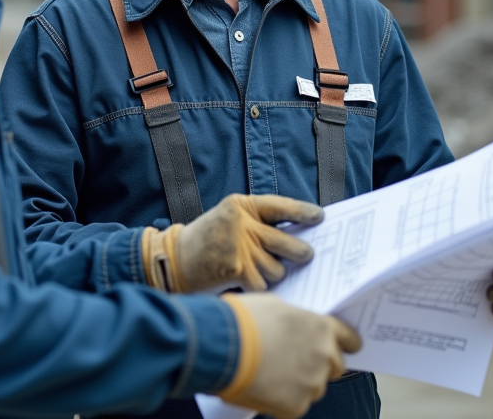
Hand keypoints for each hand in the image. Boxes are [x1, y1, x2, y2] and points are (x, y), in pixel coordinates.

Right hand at [143, 194, 322, 292]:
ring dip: (273, 274)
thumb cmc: (208, 240)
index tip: (320, 217)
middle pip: (288, 242)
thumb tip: (298, 235)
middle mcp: (242, 223)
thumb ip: (258, 223)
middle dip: (301, 252)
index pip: (281, 206)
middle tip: (306, 255)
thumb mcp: (230, 219)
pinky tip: (246, 282)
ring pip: (277, 268)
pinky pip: (263, 284)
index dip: (303, 212)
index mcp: (242, 205)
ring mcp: (240, 246)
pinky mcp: (237, 269)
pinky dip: (259, 287)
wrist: (173, 260)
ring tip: (258, 271)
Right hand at [217, 293, 360, 418]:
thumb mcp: (274, 305)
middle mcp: (324, 355)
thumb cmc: (244, 319)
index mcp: (322, 328)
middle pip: (335, 367)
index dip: (345, 344)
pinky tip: (264, 386)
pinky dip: (282, 400)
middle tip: (294, 362)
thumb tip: (293, 326)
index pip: (350, 339)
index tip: (343, 348)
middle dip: (319, 366)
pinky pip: (295, 405)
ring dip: (299, 384)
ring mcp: (312, 383)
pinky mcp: (297, 406)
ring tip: (271, 374)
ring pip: (314, 388)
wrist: (224, 347)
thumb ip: (294, 318)